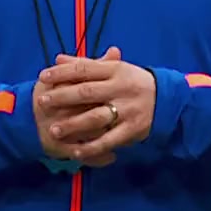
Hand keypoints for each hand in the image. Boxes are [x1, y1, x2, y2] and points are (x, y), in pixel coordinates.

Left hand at [36, 46, 155, 163]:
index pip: (84, 69)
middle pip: (87, 92)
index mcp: (115, 70)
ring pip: (96, 117)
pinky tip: (76, 152)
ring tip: (54, 130)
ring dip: (74, 125)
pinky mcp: (132, 129)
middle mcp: (120, 88)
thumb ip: (86, 64)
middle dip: (63, 97)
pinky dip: (93, 147)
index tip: (43, 77)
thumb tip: (58, 59)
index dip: (62, 72)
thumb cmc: (132, 82)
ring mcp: (127, 110)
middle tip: (42, 102)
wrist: (167, 99)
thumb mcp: (113, 69)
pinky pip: (110, 140)